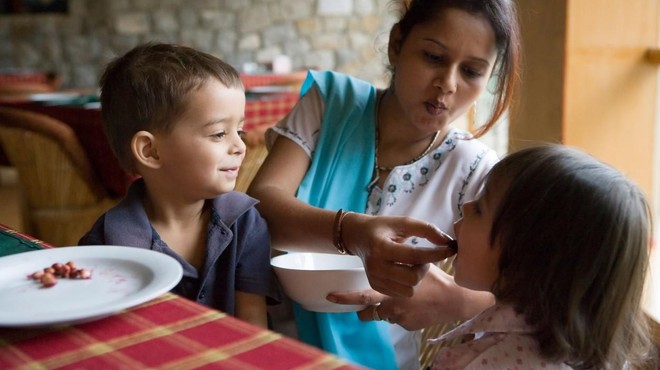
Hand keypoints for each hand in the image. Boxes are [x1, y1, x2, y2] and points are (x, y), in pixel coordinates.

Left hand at [327, 265, 494, 330]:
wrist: (456, 301)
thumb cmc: (437, 279)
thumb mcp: (420, 264)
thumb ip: (406, 261)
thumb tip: (396, 252)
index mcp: (391, 293)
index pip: (363, 297)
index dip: (345, 298)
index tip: (329, 296)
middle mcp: (393, 308)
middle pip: (367, 312)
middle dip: (356, 307)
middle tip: (339, 299)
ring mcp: (400, 319)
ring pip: (382, 313)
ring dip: (384, 307)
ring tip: (397, 298)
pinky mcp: (407, 326)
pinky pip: (396, 318)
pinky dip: (401, 311)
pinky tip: (414, 305)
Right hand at [342, 213, 454, 296]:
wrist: (360, 236)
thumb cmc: (385, 228)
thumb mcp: (404, 222)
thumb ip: (427, 230)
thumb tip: (448, 242)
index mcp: (381, 247)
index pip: (415, 256)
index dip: (437, 253)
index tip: (450, 249)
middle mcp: (376, 266)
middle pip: (412, 278)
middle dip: (424, 268)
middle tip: (424, 258)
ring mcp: (374, 278)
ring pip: (408, 290)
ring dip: (416, 278)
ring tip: (413, 265)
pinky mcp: (375, 286)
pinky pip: (401, 293)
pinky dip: (407, 283)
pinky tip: (404, 270)